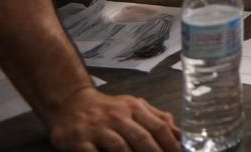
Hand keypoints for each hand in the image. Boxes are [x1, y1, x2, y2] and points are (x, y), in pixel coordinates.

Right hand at [45, 87, 178, 151]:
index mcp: (135, 108)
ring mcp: (98, 129)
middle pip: (143, 138)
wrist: (70, 104)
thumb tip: (180, 135)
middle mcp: (118, 117)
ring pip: (121, 148)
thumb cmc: (108, 109)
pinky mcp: (80, 141)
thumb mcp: (134, 107)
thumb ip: (157, 118)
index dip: (172, 143)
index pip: (159, 126)